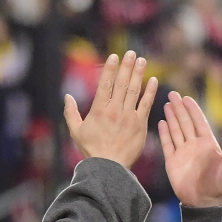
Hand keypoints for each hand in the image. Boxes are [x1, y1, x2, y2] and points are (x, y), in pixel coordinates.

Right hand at [64, 51, 157, 168]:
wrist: (109, 168)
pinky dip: (150, 92)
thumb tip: (67, 96)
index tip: (114, 56)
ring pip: (135, 91)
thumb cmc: (92, 150)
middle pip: (122, 83)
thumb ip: (70, 113)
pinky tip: (153, 81)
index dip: (110, 68)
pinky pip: (146, 105)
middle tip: (131, 53)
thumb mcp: (76, 132)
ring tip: (142, 60)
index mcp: (100, 110)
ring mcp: (129, 117)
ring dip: (139, 74)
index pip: (106, 83)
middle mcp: (115, 110)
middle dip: (127, 66)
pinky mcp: (140, 125)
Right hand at [158, 91, 221, 206]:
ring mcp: (183, 153)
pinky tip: (162, 122)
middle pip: (186, 122)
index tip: (187, 98)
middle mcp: (194, 146)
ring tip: (167, 104)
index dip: (193, 109)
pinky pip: (167, 144)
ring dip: (171, 117)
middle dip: (179, 108)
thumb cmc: (219, 185)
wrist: (203, 202)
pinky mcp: (172, 162)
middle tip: (173, 93)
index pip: (199, 122)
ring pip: (176, 130)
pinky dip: (164, 133)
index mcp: (208, 144)